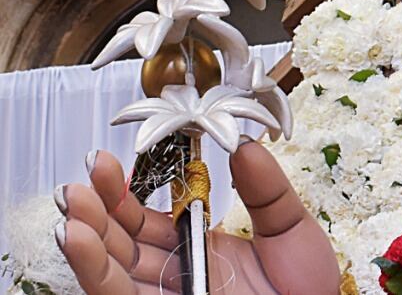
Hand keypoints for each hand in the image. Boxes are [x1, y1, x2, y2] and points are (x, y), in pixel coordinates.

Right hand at [54, 139, 339, 294]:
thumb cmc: (306, 287)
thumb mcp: (288, 228)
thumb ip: (265, 189)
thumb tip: (244, 144)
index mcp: (197, 248)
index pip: (147, 219)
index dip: (123, 193)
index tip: (106, 161)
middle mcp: (174, 274)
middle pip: (121, 242)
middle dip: (97, 209)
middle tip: (82, 176)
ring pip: (112, 269)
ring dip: (87, 237)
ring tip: (71, 205)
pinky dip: (95, 271)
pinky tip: (79, 241)